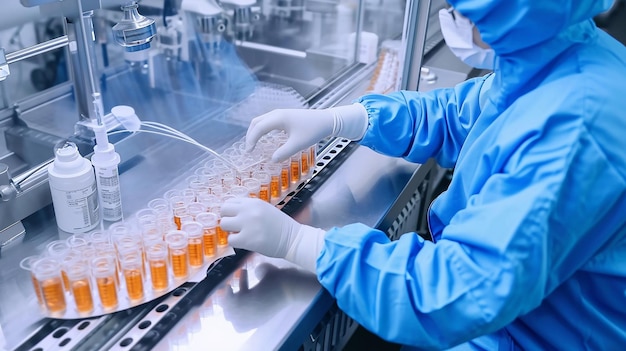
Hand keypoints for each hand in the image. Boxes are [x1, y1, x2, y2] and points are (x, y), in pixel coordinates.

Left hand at [220, 197, 325, 272]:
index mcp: (253, 202)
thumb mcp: (265, 209)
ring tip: (240, 234)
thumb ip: (250, 208)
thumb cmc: (280, 226)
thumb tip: (232, 213)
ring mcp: (247, 224)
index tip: (235, 217)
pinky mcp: (247, 239)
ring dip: (230, 230)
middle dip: (227, 219)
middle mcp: (249, 211)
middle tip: (235, 226)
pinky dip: (235, 242)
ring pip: (224, 224)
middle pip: (224, 210)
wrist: (292, 238)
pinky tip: (245, 242)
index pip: (230, 201)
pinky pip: (230, 239)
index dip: (230, 211)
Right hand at [245, 103, 368, 161]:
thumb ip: (283, 153)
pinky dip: (262, 129)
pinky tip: (265, 139)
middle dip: (250, 135)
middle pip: (256, 122)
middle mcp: (277, 113)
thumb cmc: (313, 131)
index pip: (258, 128)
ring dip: (255, 131)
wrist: (327, 120)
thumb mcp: (298, 144)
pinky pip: (268, 121)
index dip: (251, 140)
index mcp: (278, 118)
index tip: (249, 152)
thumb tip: (272, 160)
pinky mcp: (285, 116)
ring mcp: (281, 113)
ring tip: (253, 145)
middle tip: (249, 149)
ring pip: (262, 121)